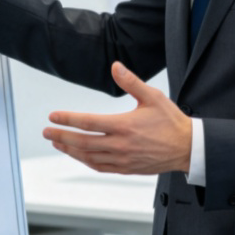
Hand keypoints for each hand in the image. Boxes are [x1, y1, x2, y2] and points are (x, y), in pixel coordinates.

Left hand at [43, 62, 191, 175]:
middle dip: (61, 136)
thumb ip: (131, 82)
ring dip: (70, 150)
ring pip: (89, 157)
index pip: (88, 123)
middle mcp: (121, 145)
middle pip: (83, 142)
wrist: (187, 148)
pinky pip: (100, 167)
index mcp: (124, 126)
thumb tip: (115, 66)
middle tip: (46, 132)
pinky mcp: (126, 169)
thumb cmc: (171, 121)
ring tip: (57, 143)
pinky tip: (78, 155)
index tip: (52, 116)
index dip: (67, 119)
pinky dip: (85, 161)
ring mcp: (122, 160)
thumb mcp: (152, 97)